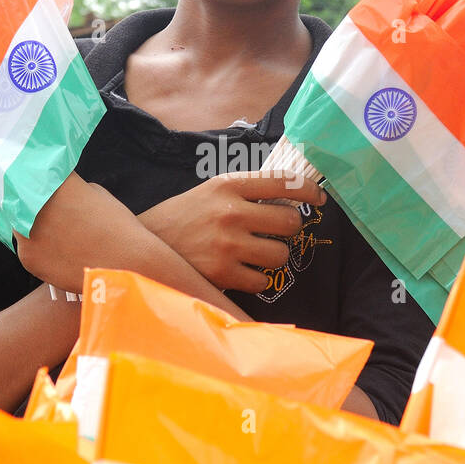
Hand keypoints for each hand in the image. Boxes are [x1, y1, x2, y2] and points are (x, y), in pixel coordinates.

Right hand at [139, 171, 326, 293]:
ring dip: (274, 256)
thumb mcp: (211, 191)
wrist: (147, 244)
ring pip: (280, 255)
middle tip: (278, 232)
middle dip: (289, 229)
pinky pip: (263, 281)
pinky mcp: (222, 273)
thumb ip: (246, 192)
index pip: (282, 182)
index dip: (307, 189)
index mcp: (229, 185)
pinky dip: (257, 278)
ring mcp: (227, 245)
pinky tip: (243, 271)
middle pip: (290, 222)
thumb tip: (290, 196)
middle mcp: (230, 212)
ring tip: (257, 253)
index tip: (318, 196)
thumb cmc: (185, 216)